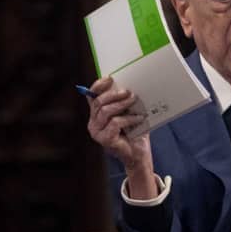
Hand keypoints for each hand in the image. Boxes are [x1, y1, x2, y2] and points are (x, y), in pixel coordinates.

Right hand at [86, 77, 157, 198]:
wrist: (139, 153)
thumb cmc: (134, 132)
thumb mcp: (128, 112)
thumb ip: (123, 101)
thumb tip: (127, 85)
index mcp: (96, 114)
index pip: (91, 96)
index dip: (98, 86)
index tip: (110, 78)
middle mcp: (93, 123)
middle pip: (99, 102)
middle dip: (114, 95)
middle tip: (129, 92)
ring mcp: (97, 132)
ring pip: (106, 111)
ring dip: (122, 104)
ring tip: (134, 101)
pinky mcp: (104, 140)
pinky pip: (115, 123)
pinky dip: (129, 118)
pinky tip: (139, 118)